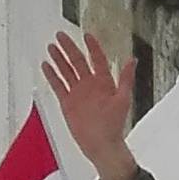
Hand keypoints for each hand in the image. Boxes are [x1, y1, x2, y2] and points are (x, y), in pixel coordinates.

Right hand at [43, 31, 137, 179]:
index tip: (87, 35)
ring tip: (51, 47)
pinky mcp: (68, 102)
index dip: (92, 47)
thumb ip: (126, 78)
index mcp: (104, 82)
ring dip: (59, 59)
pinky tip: (46, 65)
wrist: (101, 144)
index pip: (97, 59)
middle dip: (69, 48)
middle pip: (78, 61)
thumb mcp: (123, 99)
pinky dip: (52, 75)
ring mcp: (78, 93)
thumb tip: (132, 60)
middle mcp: (90, 85)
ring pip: (66, 71)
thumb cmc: (114, 124)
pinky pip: (58, 86)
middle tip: (61, 35)